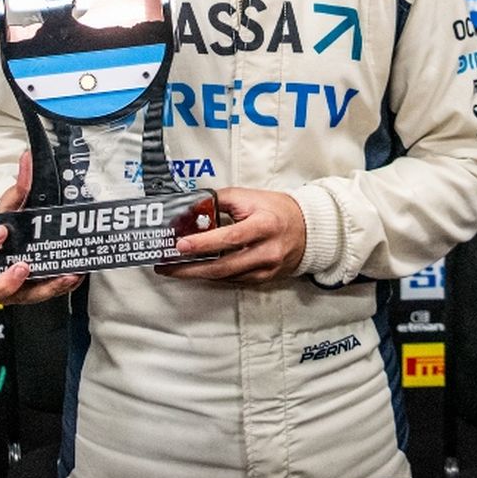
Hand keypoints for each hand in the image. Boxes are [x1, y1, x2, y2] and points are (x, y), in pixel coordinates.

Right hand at [0, 151, 83, 303]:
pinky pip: (44, 293)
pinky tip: (74, 274)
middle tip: (23, 266)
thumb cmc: (3, 228)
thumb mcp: (8, 208)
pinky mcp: (29, 293)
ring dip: (43, 288)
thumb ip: (17, 187)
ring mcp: (9, 289)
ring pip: (20, 298)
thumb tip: (26, 158)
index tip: (1, 231)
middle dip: (6, 282)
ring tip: (63, 275)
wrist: (8, 242)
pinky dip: (60, 285)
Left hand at [154, 186, 306, 284]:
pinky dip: (215, 275)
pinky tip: (200, 270)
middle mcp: (267, 250)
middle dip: (191, 269)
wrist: (308, 228)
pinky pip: (234, 280)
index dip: (203, 243)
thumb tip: (191, 208)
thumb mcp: (249, 197)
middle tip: (168, 266)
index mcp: (264, 225)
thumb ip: (219, 201)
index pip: (230, 237)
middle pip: (224, 266)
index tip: (180, 245)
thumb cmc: (276, 210)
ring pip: (226, 277)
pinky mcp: (265, 278)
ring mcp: (267, 268)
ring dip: (198, 274)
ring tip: (176, 268)